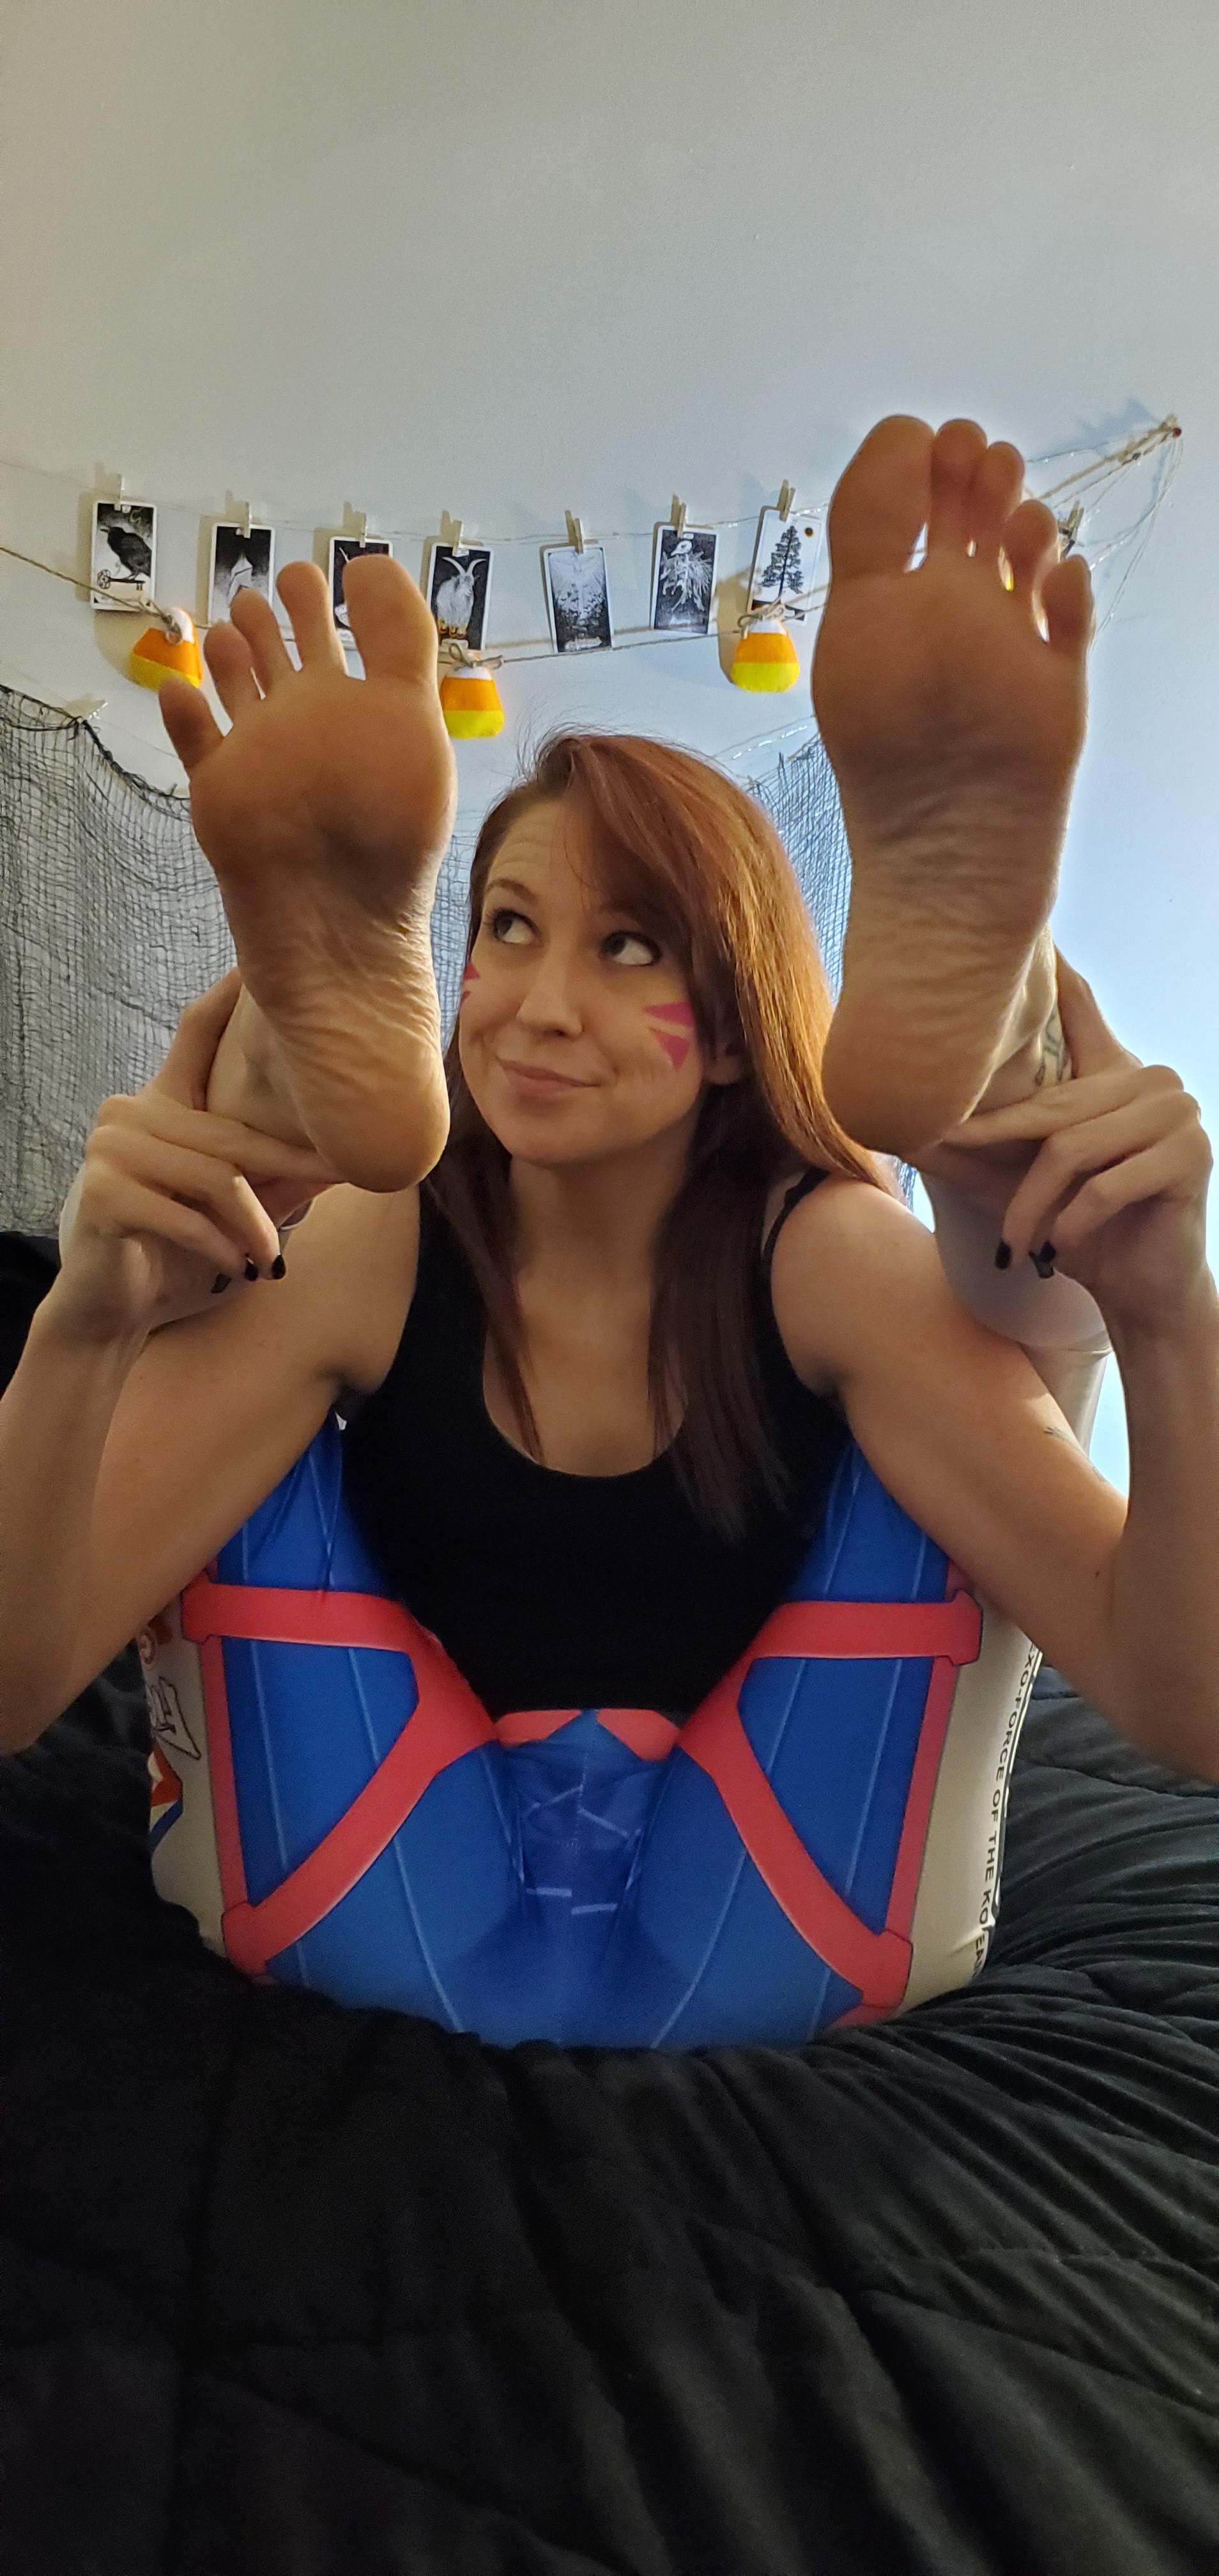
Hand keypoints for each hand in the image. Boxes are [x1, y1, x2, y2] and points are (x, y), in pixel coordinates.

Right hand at [54, 968, 338, 1345]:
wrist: (112, 1310)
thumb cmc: (177, 1255)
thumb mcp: (236, 1213)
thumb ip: (278, 1178)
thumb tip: (347, 1154)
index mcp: (161, 1103)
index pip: (195, 1034)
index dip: (228, 993)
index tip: (263, 956)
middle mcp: (129, 1113)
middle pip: (229, 1131)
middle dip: (290, 1160)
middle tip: (342, 1177)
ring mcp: (109, 1149)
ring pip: (213, 1176)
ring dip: (253, 1223)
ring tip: (269, 1257)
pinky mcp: (102, 1192)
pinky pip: (184, 1214)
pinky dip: (218, 1245)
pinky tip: (237, 1266)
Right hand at [156, 556, 457, 945]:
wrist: (334, 923)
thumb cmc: (387, 828)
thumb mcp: (410, 717)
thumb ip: (398, 638)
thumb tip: (370, 563)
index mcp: (363, 712)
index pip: (352, 644)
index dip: (345, 606)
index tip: (344, 569)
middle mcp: (312, 732)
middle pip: (290, 664)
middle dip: (279, 623)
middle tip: (270, 582)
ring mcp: (263, 762)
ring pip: (243, 696)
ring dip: (234, 658)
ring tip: (230, 623)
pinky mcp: (221, 796)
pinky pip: (199, 746)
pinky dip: (186, 715)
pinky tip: (179, 688)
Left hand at [937, 957, 1214, 1337]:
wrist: (1138, 1289)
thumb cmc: (1076, 1229)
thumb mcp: (1013, 1183)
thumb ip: (968, 1148)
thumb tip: (892, 1125)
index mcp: (1115, 1073)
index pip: (1080, 1011)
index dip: (1054, 975)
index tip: (1028, 932)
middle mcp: (1153, 1080)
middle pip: (1053, 1108)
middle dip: (997, 1149)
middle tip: (953, 1167)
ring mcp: (1180, 1113)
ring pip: (1073, 1150)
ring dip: (1032, 1206)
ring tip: (1018, 1245)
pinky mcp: (1192, 1156)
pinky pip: (1105, 1185)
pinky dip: (1072, 1223)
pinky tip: (1060, 1250)